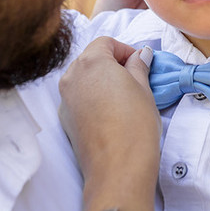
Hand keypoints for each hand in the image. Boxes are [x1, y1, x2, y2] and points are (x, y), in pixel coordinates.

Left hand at [58, 37, 159, 210]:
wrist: (117, 168)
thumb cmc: (135, 125)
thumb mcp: (144, 89)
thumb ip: (138, 66)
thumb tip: (140, 55)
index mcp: (91, 62)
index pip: (106, 42)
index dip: (125, 50)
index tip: (140, 63)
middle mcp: (71, 76)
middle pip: (91, 58)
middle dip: (112, 64)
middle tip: (135, 79)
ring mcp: (65, 99)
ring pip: (83, 78)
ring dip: (101, 81)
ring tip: (124, 98)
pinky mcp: (65, 119)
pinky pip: (78, 98)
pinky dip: (92, 98)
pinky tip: (110, 114)